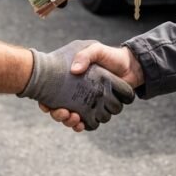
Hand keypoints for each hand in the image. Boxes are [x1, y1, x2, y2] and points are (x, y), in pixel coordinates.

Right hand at [19, 40, 134, 130]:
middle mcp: (74, 92)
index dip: (44, 100)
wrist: (131, 67)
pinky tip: (81, 124)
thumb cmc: (110, 56)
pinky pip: (86, 122)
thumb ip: (85, 55)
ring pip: (70, 117)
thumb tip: (74, 71)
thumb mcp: (96, 49)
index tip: (45, 105)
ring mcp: (85, 102)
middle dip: (58, 114)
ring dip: (69, 121)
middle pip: (58, 108)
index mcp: (68, 78)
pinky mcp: (97, 110)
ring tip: (74, 118)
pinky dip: (81, 126)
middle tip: (64, 113)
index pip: (50, 92)